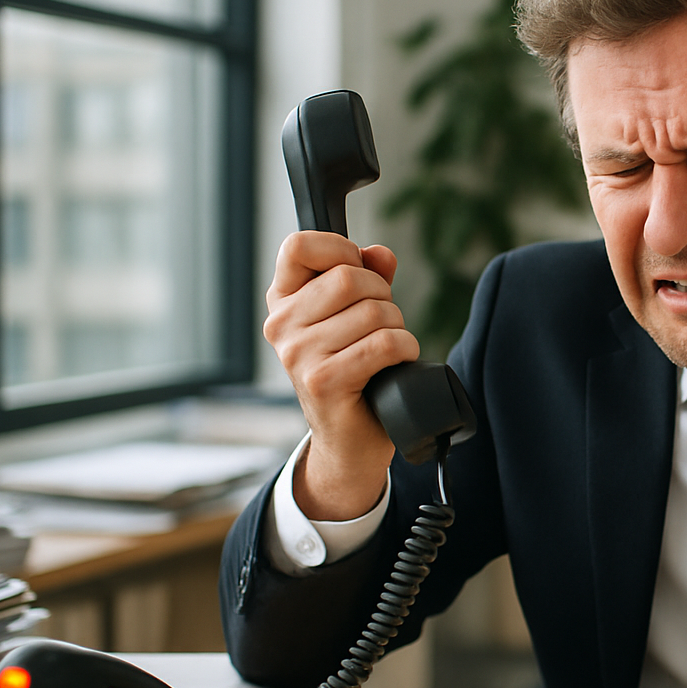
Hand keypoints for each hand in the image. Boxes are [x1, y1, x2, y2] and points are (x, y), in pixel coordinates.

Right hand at [263, 231, 417, 519]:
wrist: (349, 441)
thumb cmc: (354, 374)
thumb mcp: (354, 317)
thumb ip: (366, 276)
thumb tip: (380, 254)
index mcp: (282, 303)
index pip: (298, 246)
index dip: (340, 249)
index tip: (358, 272)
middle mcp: (281, 327)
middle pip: (349, 277)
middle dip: (383, 295)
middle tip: (383, 323)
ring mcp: (299, 356)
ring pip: (373, 311)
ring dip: (397, 327)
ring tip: (387, 349)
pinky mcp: (324, 382)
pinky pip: (383, 344)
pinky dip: (404, 349)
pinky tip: (398, 361)